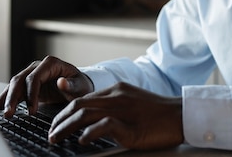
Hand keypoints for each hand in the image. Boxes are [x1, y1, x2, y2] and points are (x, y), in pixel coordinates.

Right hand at [0, 55, 93, 116]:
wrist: (78, 85)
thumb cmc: (81, 85)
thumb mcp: (80, 86)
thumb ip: (71, 85)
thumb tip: (61, 82)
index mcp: (51, 63)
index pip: (35, 78)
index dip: (31, 94)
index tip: (31, 110)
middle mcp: (38, 66)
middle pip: (20, 80)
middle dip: (13, 97)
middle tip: (9, 113)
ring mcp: (30, 74)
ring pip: (13, 85)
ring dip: (4, 99)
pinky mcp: (26, 84)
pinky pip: (12, 91)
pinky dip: (1, 99)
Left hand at [48, 82, 183, 149]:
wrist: (181, 115)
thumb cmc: (159, 114)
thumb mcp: (133, 104)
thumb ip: (115, 107)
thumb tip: (93, 123)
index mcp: (117, 90)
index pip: (83, 99)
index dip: (65, 112)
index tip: (56, 124)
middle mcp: (116, 96)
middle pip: (78, 105)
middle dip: (60, 120)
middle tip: (50, 133)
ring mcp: (122, 109)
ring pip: (85, 114)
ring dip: (66, 127)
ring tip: (56, 138)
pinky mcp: (129, 125)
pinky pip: (104, 126)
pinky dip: (89, 133)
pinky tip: (82, 141)